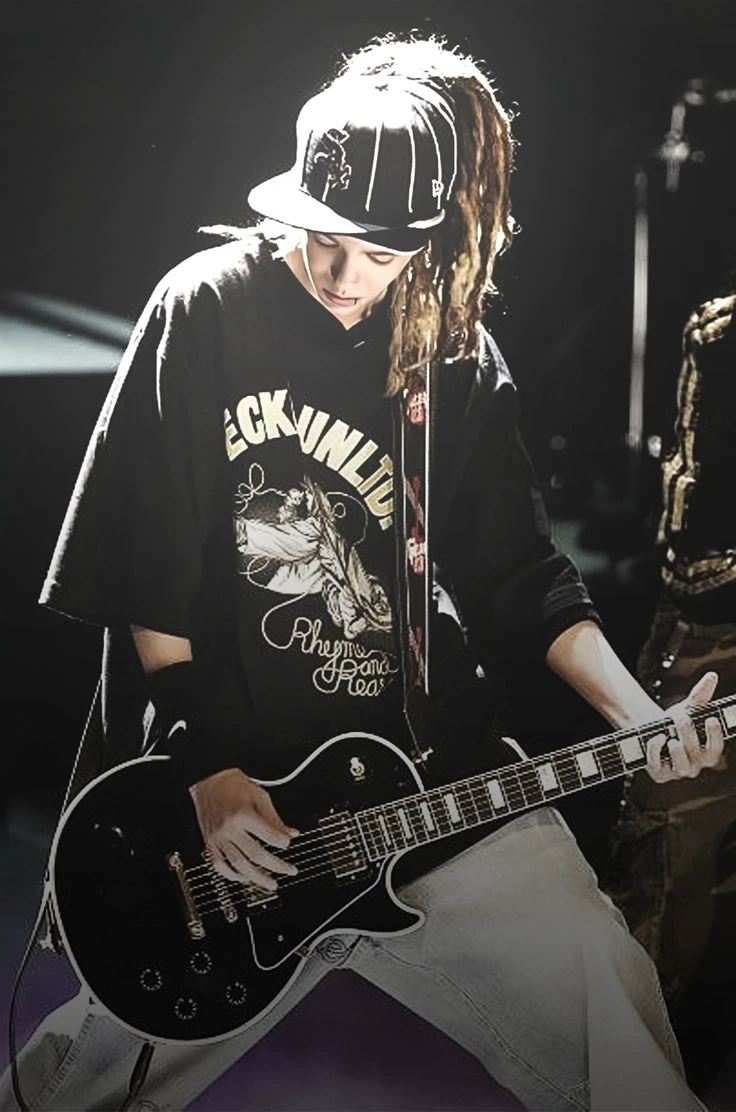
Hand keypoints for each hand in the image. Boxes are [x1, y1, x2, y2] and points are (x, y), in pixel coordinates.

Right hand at [189, 768, 298, 890]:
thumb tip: (291, 834)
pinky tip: (245, 878)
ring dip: (257, 877)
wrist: (210, 781)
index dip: (282, 842)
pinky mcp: (210, 843)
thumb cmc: (234, 786)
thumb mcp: (260, 796)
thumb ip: (275, 819)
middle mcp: (229, 829)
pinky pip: (220, 865)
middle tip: (289, 870)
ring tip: (270, 883)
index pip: (269, 836)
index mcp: (243, 815)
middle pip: (256, 855)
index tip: (289, 844)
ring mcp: (218, 838)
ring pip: (239, 865)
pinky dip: (232, 875)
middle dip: (276, 866)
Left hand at [645, 671, 724, 782]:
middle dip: (689, 735)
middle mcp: (695, 765)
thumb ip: (700, 696)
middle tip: (681, 717)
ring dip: (676, 749)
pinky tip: (656, 737)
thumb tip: (711, 676)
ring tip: (671, 736)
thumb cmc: (674, 723)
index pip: (716, 748)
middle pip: (698, 755)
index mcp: (707, 752)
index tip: (711, 719)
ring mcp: (677, 771)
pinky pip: (658, 765)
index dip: (715, 735)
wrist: (650, 732)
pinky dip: (656, 750)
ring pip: (682, 766)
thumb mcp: (687, 709)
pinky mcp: (659, 774)